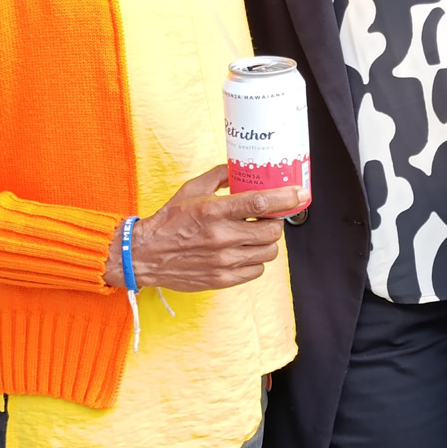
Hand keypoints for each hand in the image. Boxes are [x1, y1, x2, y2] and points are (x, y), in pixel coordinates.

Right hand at [103, 166, 306, 292]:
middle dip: (275, 222)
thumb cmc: (169, 221)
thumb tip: (240, 168)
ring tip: (254, 235)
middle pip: (272, 230)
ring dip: (267, 242)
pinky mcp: (222, 279)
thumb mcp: (191, 190)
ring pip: (269, 252)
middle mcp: (222, 237)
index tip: (300, 193)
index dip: (286, 198)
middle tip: (266, 217)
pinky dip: (256, 260)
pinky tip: (244, 251)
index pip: (261, 202)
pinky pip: (256, 270)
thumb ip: (219, 176)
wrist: (146, 255)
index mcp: (214, 211)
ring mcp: (224, 261)